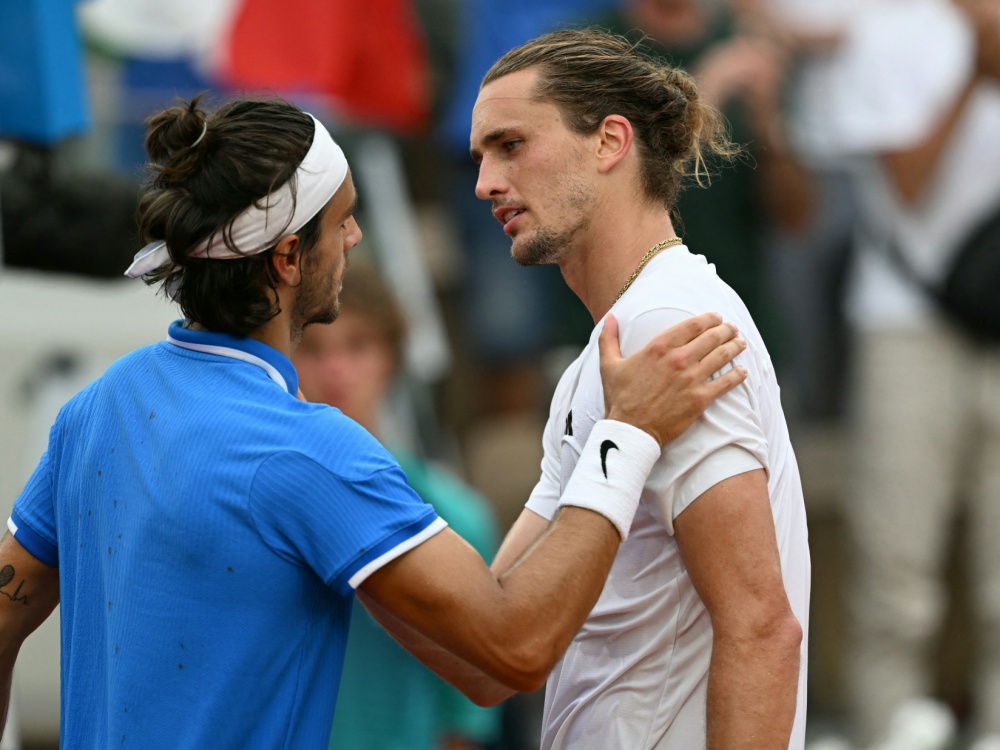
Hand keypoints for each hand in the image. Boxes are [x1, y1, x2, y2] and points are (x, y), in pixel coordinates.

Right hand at [599, 312, 747, 445]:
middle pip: (712, 337)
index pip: (692, 325)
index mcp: (659, 347)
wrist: (630, 430)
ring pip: (722, 356)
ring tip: (741, 343)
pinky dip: (738, 375)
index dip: (708, 318)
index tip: (716, 317)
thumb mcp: (609, 365)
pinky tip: (743, 371)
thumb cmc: (619, 398)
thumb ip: (608, 338)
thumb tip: (610, 317)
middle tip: (732, 329)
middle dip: (726, 330)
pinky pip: (726, 383)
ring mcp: (691, 379)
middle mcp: (678, 359)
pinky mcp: (700, 399)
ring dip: (735, 346)